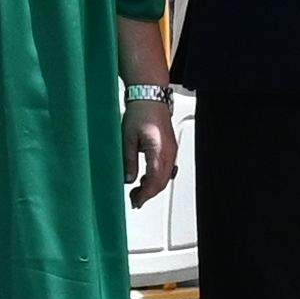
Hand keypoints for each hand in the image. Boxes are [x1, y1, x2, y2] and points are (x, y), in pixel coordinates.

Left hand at [122, 87, 179, 203]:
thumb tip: (129, 179)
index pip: (155, 181)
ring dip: (153, 187)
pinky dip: (158, 178)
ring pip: (166, 177)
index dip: (145, 195)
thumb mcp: (128, 138)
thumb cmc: (140, 112)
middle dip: (149, 194)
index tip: (135, 201)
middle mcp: (169, 152)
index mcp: (159, 150)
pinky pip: (167, 169)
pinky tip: (146, 179)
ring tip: (138, 191)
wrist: (150, 97)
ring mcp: (172, 150)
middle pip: (162, 182)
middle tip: (135, 200)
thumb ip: (129, 161)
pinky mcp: (170, 148)